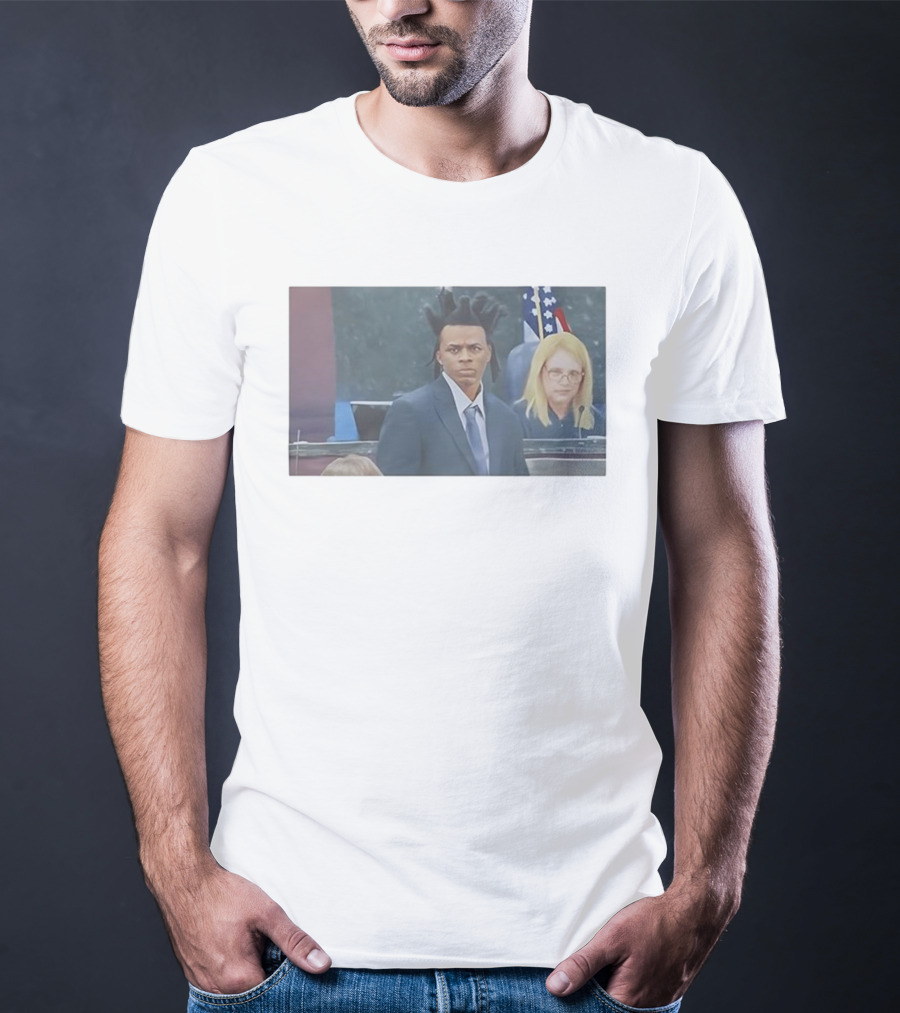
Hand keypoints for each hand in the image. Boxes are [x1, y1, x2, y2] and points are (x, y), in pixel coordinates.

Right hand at [145, 854, 331, 993]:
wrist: (183, 881)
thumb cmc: (221, 895)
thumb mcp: (267, 913)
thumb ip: (295, 942)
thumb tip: (321, 965)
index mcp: (239, 979)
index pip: (275, 994)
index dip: (288, 978)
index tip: (290, 958)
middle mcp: (217, 989)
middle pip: (256, 991)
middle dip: (268, 972)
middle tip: (268, 943)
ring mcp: (202, 983)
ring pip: (237, 987)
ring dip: (250, 970)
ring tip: (251, 941)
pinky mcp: (194, 973)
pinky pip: (220, 981)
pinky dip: (232, 967)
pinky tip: (235, 944)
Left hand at [544, 882, 738, 1006]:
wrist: (696, 914)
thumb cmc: (656, 924)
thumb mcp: (612, 938)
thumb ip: (583, 964)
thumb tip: (555, 987)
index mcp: (627, 1001)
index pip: (592, 1010)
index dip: (577, 998)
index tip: (566, 986)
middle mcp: (646, 1009)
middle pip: (608, 1007)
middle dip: (594, 992)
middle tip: (588, 968)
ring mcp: (660, 1002)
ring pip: (625, 1002)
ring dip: (612, 986)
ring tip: (607, 963)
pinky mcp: (668, 992)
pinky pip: (641, 996)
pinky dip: (628, 983)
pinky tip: (624, 964)